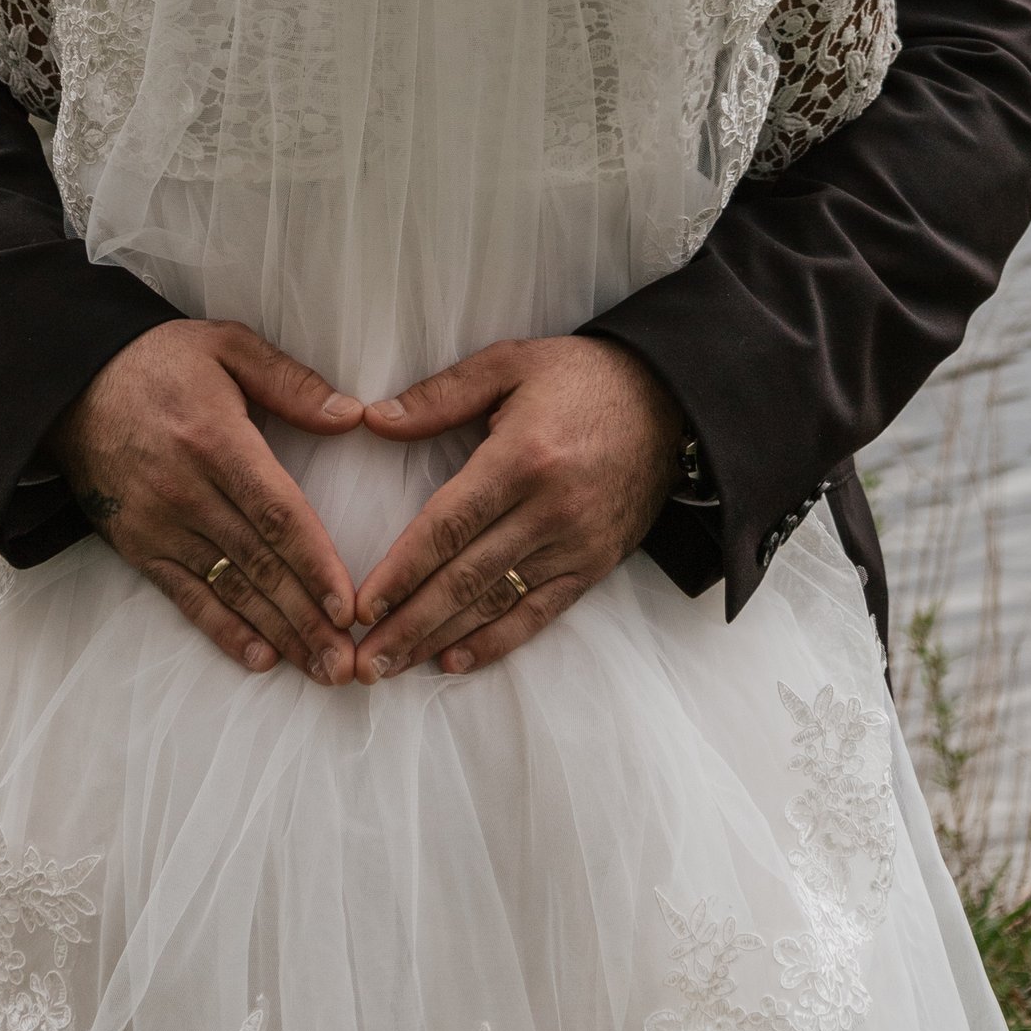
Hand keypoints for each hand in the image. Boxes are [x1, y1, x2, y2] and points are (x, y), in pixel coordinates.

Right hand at [52, 317, 363, 681]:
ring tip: (317, 667)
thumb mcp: (229, 346)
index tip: (349, 607)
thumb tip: (353, 416)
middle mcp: (187, 491)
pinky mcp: (137, 545)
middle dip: (307, 617)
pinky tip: (258, 657)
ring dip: (277, 632)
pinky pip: (185, 595)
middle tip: (346, 663)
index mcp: (216, 440)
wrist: (70, 383)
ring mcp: (159, 524)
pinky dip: (222, 630)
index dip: (315, 564)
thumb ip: (292, 383)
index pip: (277, 515)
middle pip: (259, 564)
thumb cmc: (161, 361)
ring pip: (229, 588)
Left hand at [348, 337, 684, 677]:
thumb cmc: (579, 378)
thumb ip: (440, 395)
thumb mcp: (509, 364)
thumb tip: (373, 419)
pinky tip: (455, 659)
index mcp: (521, 459)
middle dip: (409, 623)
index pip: (447, 527)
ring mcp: (576, 543)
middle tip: (364, 661)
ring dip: (440, 638)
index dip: (401, 571)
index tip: (361, 605)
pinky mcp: (595, 563)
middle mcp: (549, 510)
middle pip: (466, 578)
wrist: (670, 401)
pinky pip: (540, 613)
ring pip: (496, 603)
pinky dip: (497, 641)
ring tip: (394, 667)